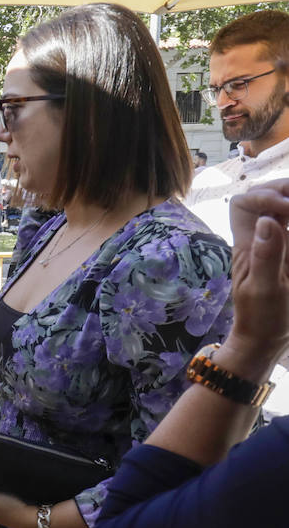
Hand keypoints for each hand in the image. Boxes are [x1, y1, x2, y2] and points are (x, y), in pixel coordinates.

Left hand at [226, 183, 288, 365]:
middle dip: (287, 190)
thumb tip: (267, 220)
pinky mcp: (288, 251)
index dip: (264, 196)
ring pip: (285, 208)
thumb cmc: (261, 318)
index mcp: (248, 243)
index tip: (287, 208)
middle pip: (268, 195)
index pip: (243, 203)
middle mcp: (261, 237)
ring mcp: (278, 243)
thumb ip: (267, 255)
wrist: (266, 337)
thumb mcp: (265, 290)